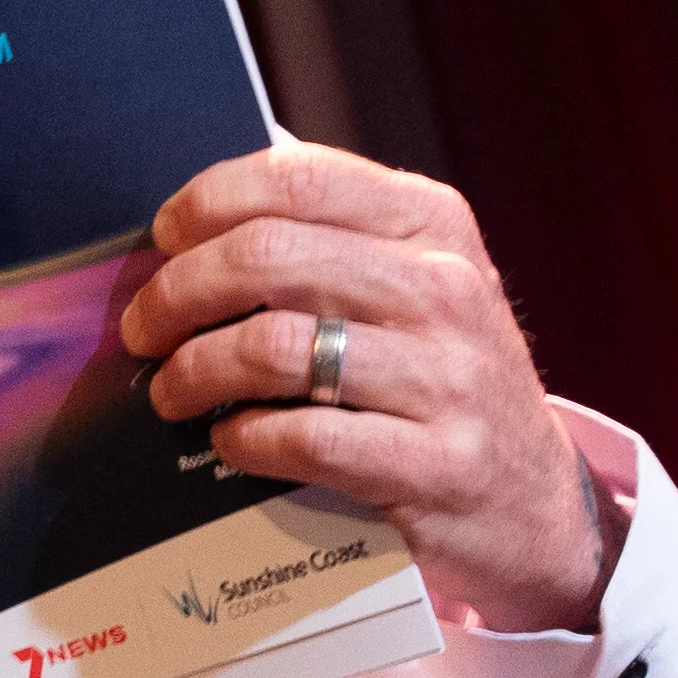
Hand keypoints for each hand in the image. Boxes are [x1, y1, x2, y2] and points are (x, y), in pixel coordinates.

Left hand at [124, 143, 615, 633]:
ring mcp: (449, 378)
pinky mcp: (438, 464)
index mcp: (432, 224)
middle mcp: (446, 288)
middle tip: (143, 327)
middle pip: (268, 257)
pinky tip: (230, 441)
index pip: (298, 177)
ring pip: (274, 347)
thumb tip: (194, 218)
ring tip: (171, 390)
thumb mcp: (412, 283)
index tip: (164, 236)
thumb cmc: (438, 375)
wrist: (534, 500)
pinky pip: (304, 439)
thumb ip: (325, 239)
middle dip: (178, 291)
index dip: (209, 201)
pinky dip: (244, 439)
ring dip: (194, 370)